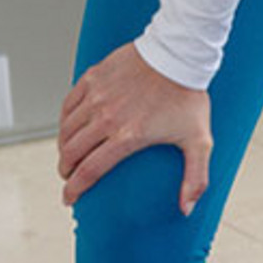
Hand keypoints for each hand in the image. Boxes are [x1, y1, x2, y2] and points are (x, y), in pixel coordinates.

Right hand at [58, 41, 212, 215]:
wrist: (181, 53)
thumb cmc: (189, 94)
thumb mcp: (199, 139)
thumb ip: (196, 176)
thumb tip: (187, 209)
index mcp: (128, 136)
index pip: (89, 171)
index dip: (74, 190)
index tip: (70, 199)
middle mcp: (107, 117)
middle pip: (72, 152)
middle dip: (66, 170)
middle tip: (69, 176)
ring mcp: (98, 96)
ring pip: (66, 129)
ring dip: (63, 146)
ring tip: (68, 155)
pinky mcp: (94, 77)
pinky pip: (69, 104)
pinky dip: (65, 119)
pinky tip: (69, 126)